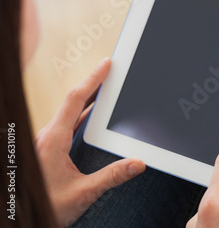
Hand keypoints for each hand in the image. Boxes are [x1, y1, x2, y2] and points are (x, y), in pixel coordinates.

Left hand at [35, 58, 145, 226]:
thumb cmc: (46, 207)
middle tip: (111, 71)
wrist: (22, 218)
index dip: (93, 80)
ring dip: (88, 99)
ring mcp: (46, 142)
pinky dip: (83, 114)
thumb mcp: (82, 193)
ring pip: (69, 112)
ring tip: (107, 89)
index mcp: (53, 140)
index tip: (106, 65)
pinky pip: (67, 123)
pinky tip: (94, 116)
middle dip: (93, 84)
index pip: (75, 100)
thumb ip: (112, 177)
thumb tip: (138, 163)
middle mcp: (47, 137)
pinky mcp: (48, 149)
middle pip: (73, 101)